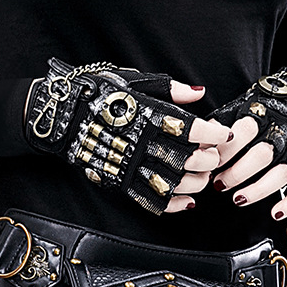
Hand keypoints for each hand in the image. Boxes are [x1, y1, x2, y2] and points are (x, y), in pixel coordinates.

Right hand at [23, 57, 232, 214]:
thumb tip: (198, 94)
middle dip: (207, 160)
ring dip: (194, 184)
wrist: (62, 118)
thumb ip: (169, 89)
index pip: (190, 128)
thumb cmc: (98, 94)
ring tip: (203, 178)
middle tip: (214, 156)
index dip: (213, 133)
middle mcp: (141, 142)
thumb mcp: (134, 81)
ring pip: (172, 183)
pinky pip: (151, 201)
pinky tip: (187, 202)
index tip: (224, 134)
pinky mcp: (120, 183)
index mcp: (147, 115)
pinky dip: (173, 206)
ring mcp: (130, 165)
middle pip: (186, 159)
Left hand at [205, 66, 286, 219]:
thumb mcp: (240, 109)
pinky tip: (275, 213)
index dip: (228, 149)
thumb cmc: (263, 112)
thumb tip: (200, 142)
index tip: (213, 162)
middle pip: (262, 155)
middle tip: (219, 184)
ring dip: (258, 190)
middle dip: (237, 173)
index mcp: (265, 115)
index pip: (246, 130)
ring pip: (281, 173)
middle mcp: (283, 133)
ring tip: (238, 199)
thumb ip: (220, 124)